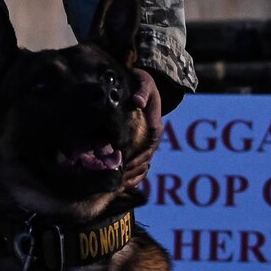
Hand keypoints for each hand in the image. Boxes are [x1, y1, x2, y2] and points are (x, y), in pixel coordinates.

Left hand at [121, 68, 162, 191]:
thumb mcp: (144, 83)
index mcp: (154, 125)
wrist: (142, 84)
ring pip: (143, 166)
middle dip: (131, 170)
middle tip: (116, 180)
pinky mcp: (140, 145)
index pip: (148, 145)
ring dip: (132, 177)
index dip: (136, 156)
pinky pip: (140, 165)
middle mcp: (152, 138)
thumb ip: (142, 93)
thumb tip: (138, 102)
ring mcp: (147, 143)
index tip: (124, 164)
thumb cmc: (142, 83)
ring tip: (118, 187)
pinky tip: (122, 186)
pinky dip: (134, 177)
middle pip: (145, 159)